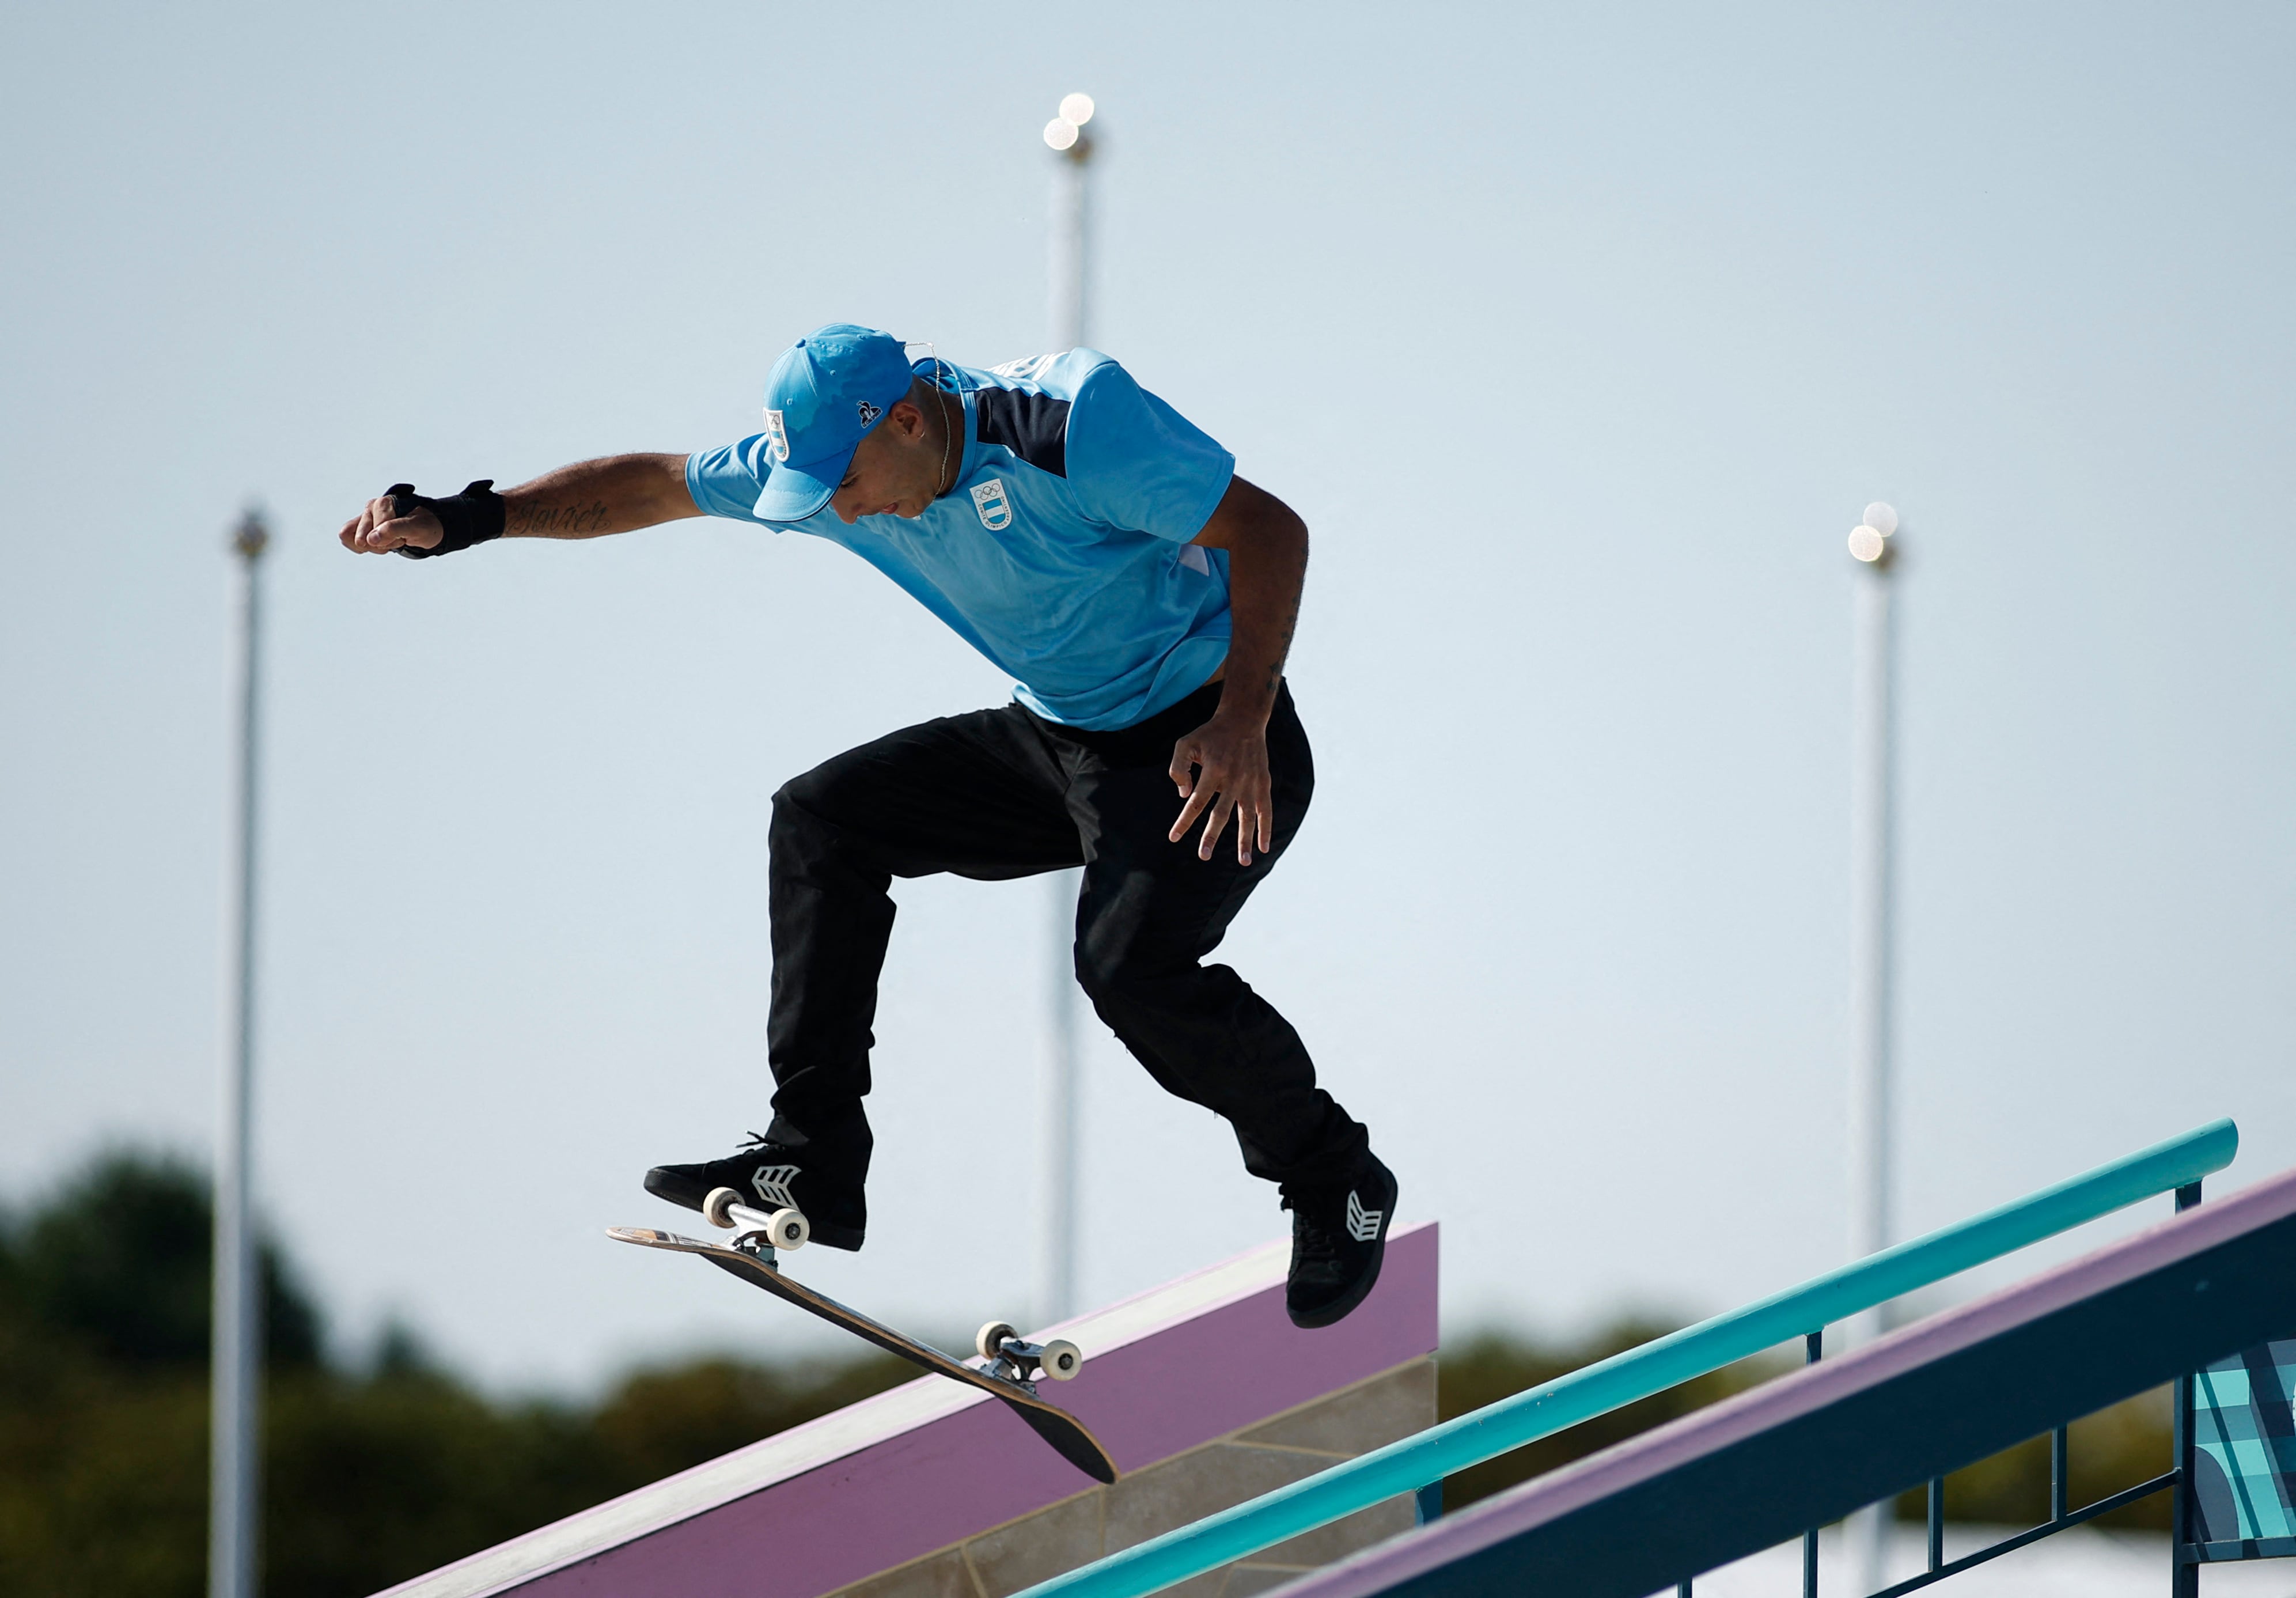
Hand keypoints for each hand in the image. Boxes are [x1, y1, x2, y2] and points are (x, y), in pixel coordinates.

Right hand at [339, 490, 442, 554]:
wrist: (426, 526)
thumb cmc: (423, 526)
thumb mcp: (416, 528)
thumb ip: (394, 530)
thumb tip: (370, 539)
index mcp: (384, 504)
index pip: (374, 531)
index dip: (389, 540)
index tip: (403, 537)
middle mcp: (371, 507)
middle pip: (360, 538)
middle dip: (380, 546)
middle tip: (397, 541)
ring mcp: (364, 516)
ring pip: (352, 539)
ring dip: (371, 548)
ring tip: (387, 542)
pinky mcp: (360, 525)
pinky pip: (347, 539)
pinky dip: (363, 548)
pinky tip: (378, 544)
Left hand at [1168, 711, 1274, 864]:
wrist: (1243, 720)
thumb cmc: (1210, 734)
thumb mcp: (1185, 743)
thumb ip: (1178, 768)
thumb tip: (1184, 795)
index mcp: (1213, 770)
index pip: (1196, 802)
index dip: (1185, 821)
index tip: (1174, 837)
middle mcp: (1233, 779)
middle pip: (1221, 814)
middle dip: (1211, 836)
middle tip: (1203, 856)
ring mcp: (1250, 783)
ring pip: (1247, 817)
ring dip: (1245, 840)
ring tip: (1243, 862)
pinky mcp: (1262, 783)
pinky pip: (1265, 810)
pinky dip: (1266, 829)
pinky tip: (1263, 848)